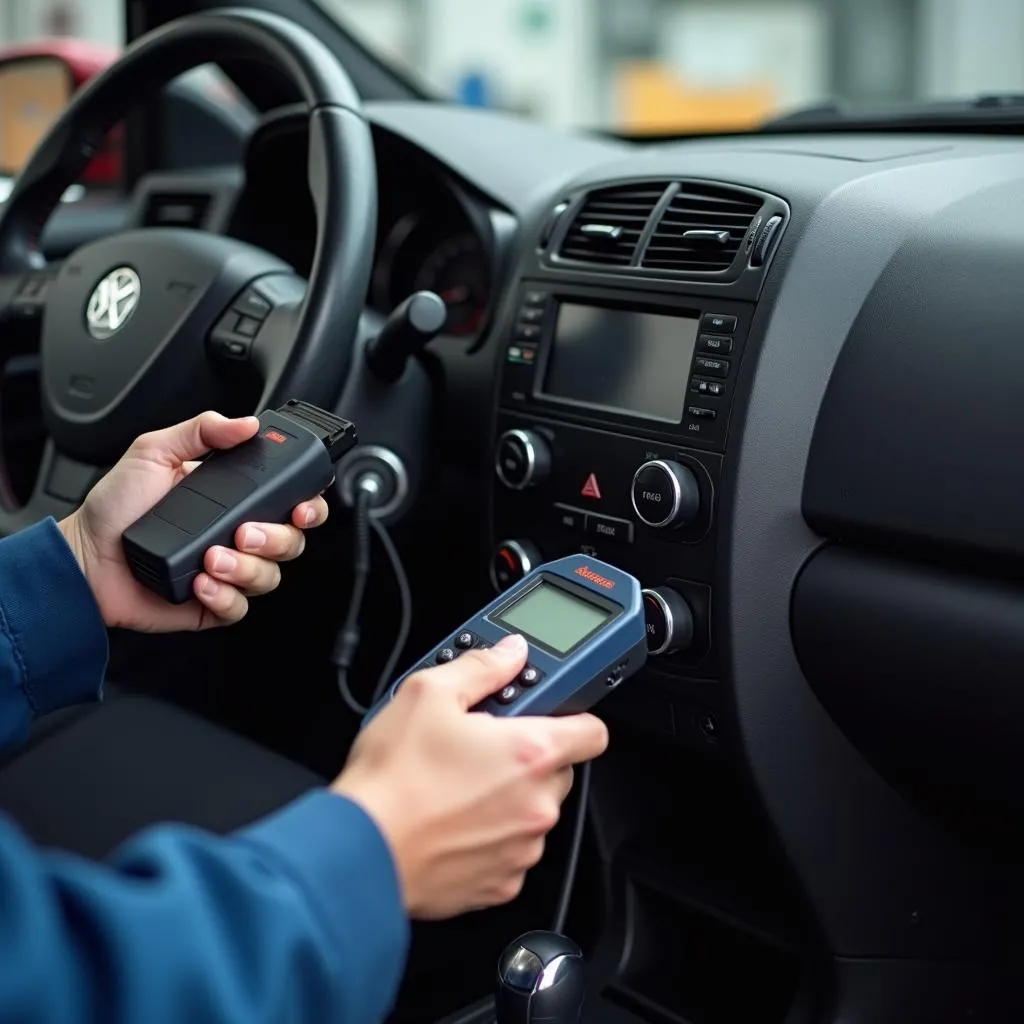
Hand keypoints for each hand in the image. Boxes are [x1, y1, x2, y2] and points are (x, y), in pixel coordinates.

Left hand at [58, 411, 328, 631]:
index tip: (301, 505)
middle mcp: (238, 535)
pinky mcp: (213, 604)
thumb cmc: (116, 509)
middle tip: (244, 532)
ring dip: (246, 568)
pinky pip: (240, 607)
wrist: (85, 558)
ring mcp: (229, 571)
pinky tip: (200, 583)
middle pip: (292, 541)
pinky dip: (225, 596)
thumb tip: (246, 423)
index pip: (291, 500)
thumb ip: (201, 430)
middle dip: (277, 538)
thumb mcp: (154, 452)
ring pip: (271, 576)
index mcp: (236, 499)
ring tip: (210, 558)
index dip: (309, 505)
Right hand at [332, 634, 608, 918]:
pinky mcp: (500, 884)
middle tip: (481, 747)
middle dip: (527, 757)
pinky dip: (489, 838)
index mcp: (531, 754)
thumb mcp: (428, 694)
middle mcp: (537, 805)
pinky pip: (510, 851)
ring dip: (508, 799)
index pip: (592, 731)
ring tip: (456, 786)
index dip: (572, 717)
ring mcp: (521, 849)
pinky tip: (451, 822)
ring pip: (532, 812)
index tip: (547, 715)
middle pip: (558, 771)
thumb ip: (481, 668)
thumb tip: (510, 654)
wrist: (360, 851)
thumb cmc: (393, 780)